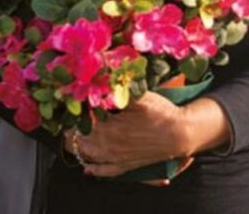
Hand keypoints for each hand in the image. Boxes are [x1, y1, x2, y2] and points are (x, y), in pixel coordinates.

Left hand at [68, 92, 188, 178]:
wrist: (180, 134)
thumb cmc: (161, 113)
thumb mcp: (138, 96)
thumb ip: (116, 89)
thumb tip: (99, 77)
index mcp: (109, 127)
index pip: (79, 121)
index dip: (72, 111)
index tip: (69, 102)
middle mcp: (108, 146)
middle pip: (77, 138)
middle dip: (71, 126)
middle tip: (68, 115)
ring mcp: (116, 158)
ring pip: (86, 155)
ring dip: (76, 145)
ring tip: (72, 134)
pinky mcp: (125, 167)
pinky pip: (103, 172)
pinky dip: (92, 169)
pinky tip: (87, 166)